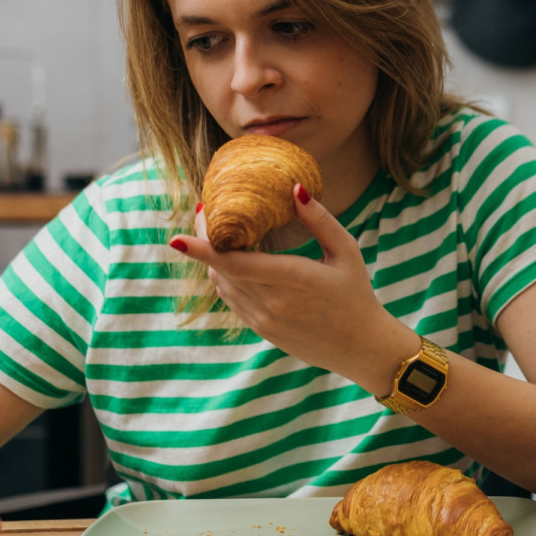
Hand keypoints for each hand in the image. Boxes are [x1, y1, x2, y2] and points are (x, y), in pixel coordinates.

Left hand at [170, 186, 415, 389]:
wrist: (360, 347)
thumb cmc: (356, 294)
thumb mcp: (346, 251)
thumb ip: (320, 220)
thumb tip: (294, 188)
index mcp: (291, 279)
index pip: (234, 263)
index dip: (201, 250)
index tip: (176, 238)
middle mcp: (270, 302)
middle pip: (220, 270)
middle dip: (204, 242)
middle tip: (205, 211)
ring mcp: (262, 319)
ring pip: (222, 285)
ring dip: (214, 259)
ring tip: (216, 232)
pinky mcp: (260, 329)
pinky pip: (231, 298)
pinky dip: (225, 276)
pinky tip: (233, 259)